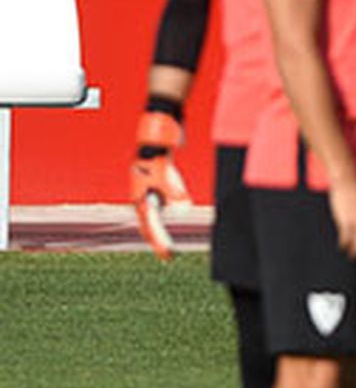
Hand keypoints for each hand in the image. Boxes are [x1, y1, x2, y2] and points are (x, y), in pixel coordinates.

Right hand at [130, 111, 188, 260]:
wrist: (157, 131)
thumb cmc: (157, 154)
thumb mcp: (167, 175)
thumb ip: (175, 193)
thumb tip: (184, 209)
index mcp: (140, 195)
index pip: (149, 225)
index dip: (158, 241)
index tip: (167, 256)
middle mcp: (140, 194)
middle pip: (148, 223)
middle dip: (157, 239)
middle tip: (167, 256)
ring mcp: (147, 187)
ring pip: (152, 214)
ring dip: (158, 228)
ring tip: (166, 243)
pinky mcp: (155, 180)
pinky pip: (159, 202)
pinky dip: (166, 212)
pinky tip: (174, 215)